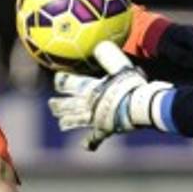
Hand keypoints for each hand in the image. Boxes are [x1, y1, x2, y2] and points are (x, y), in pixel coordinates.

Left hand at [48, 42, 172, 149]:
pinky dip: (90, 143)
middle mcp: (88, 104)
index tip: (57, 78)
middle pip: (68, 105)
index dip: (62, 81)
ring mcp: (94, 119)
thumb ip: (109, 56)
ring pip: (76, 121)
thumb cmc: (132, 86)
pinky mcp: (104, 130)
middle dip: (58, 104)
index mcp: (90, 88)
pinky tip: (85, 147)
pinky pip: (95, 139)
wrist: (141, 107)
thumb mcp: (122, 67)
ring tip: (61, 123)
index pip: (69, 83)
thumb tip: (99, 44)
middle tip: (51, 103)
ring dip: (68, 122)